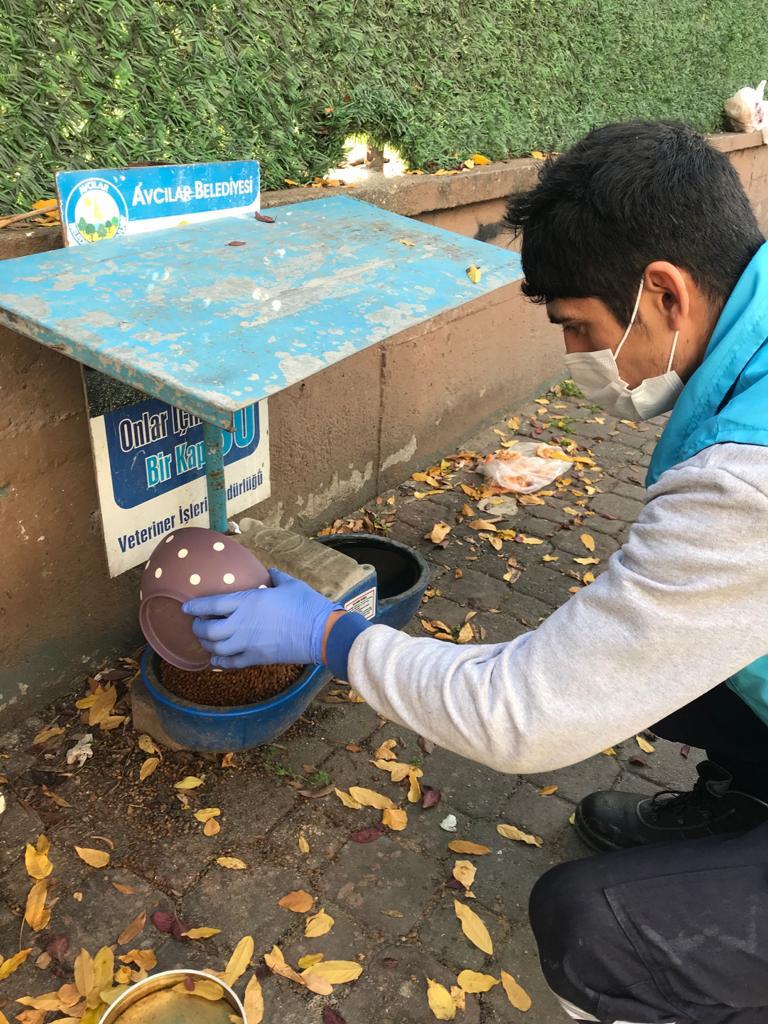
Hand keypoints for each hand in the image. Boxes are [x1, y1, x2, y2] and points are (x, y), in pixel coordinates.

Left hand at [182, 569, 341, 668]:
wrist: (322, 634)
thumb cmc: (307, 605)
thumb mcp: (290, 584)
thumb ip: (276, 576)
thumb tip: (269, 572)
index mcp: (248, 602)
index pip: (211, 604)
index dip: (194, 607)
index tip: (186, 607)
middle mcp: (242, 624)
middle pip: (207, 629)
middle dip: (197, 627)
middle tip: (197, 623)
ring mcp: (248, 643)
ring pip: (215, 648)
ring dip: (206, 644)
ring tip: (205, 640)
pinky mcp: (257, 658)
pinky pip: (230, 663)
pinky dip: (219, 663)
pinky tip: (216, 660)